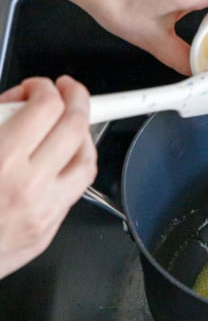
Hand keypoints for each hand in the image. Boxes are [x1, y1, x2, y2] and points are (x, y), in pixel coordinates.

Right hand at [0, 77, 96, 278]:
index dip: (45, 88)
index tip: (38, 87)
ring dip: (84, 136)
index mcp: (2, 162)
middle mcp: (28, 189)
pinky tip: (61, 160)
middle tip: (68, 91)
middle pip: (75, 129)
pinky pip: (74, 193)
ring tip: (71, 123)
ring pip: (86, 164)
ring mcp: (42, 214)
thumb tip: (16, 102)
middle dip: (77, 100)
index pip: (47, 108)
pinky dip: (73, 168)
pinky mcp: (45, 234)